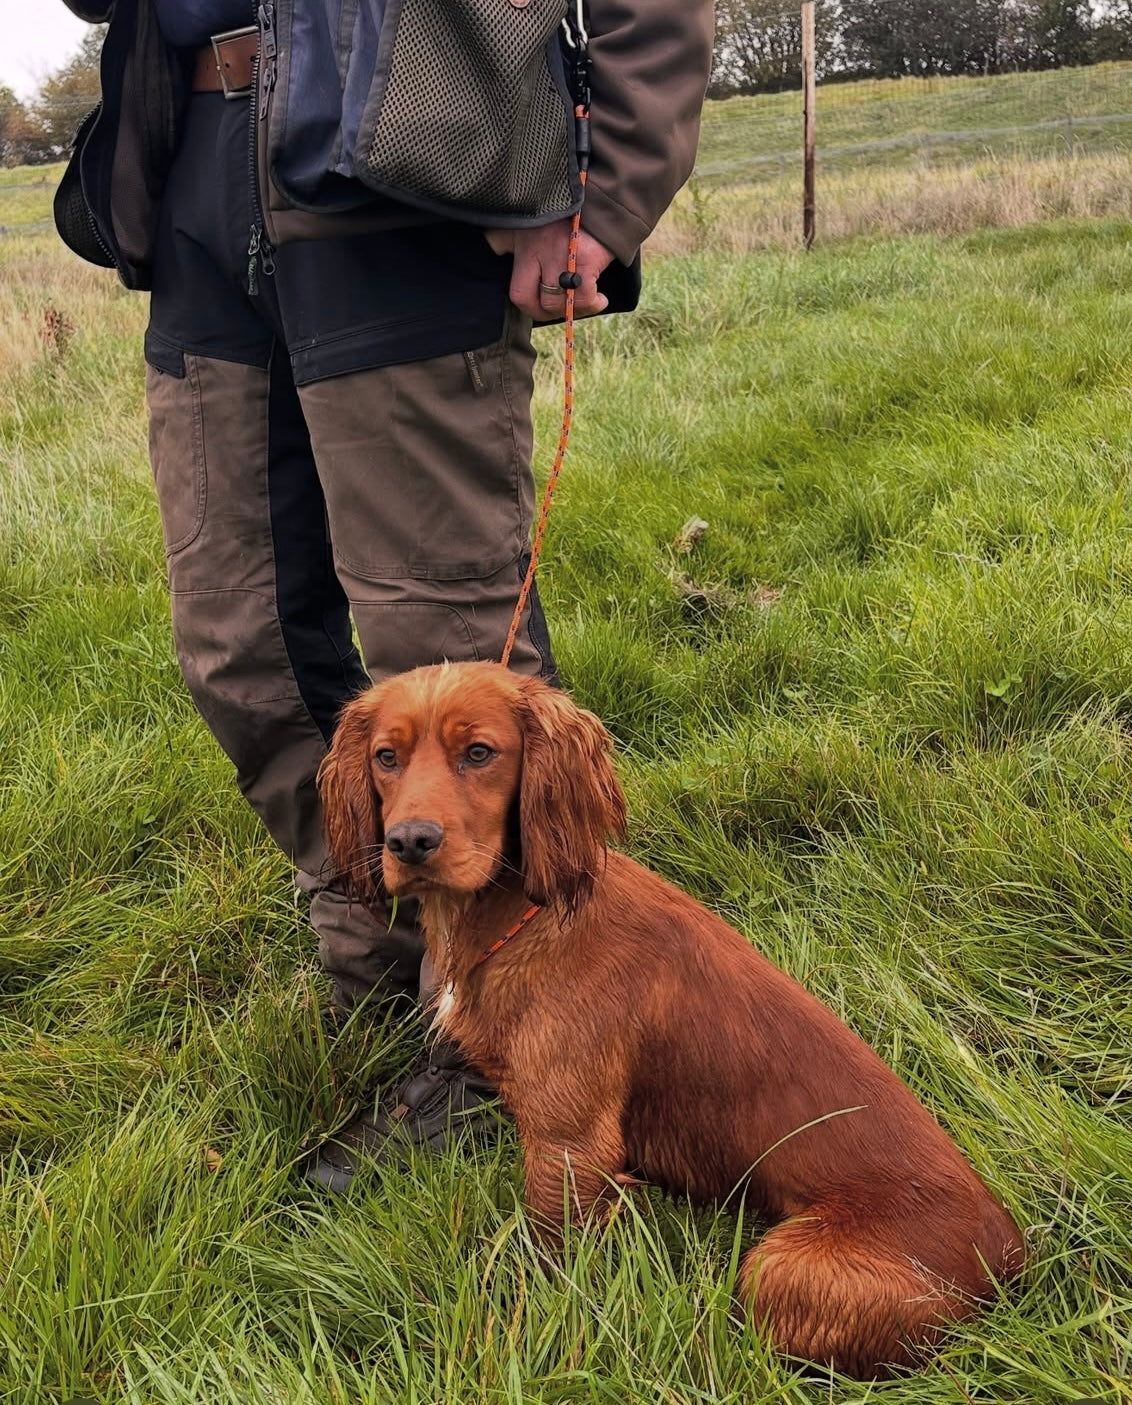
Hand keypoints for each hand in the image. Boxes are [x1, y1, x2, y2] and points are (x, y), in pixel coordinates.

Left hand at [486, 220, 614, 320]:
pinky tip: (600, 299)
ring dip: (573, 310)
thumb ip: (505, 236)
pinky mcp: (589, 258)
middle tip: (558, 308)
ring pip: (562, 304)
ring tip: (579, 303)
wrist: (597, 198)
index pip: (519, 294)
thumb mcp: (525, 220)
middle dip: (549, 312)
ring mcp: (566, 255)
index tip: (539, 305)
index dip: (529, 307)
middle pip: (540, 303)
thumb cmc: (560, 213)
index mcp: (526, 247)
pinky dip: (594, 304)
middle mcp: (543, 252)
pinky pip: (586, 296)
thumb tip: (491, 246)